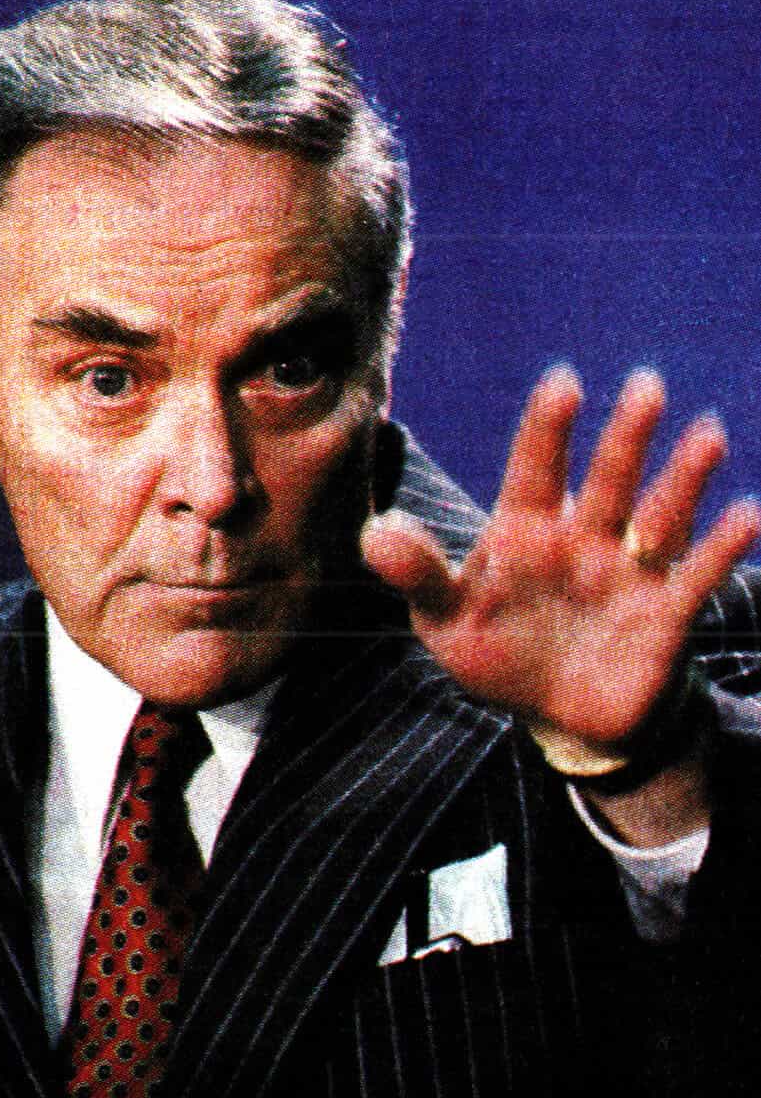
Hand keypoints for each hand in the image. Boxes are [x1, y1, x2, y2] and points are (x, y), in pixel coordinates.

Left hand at [361, 366, 760, 745]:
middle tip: (644, 386)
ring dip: (680, 479)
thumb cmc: (495, 653)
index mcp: (524, 531)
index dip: (547, 429)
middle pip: (605, 479)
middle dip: (624, 436)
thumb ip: (420, 575)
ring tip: (705, 433)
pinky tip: (745, 516)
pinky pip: (697, 576)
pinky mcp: (664, 614)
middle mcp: (582, 538)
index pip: (534, 468)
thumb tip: (374, 532)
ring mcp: (628, 571)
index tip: (562, 383)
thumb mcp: (446, 619)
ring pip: (658, 515)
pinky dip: (721, 549)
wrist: (556, 714)